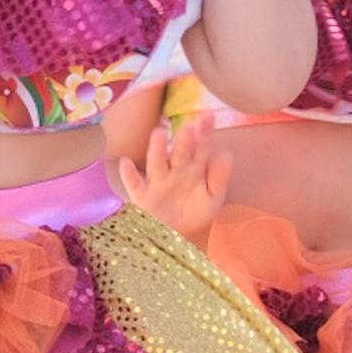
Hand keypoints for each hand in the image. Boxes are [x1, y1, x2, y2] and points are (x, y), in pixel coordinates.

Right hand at [119, 114, 232, 244]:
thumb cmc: (195, 211)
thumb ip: (219, 178)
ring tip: (159, 134)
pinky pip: (135, 184)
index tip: (208, 116)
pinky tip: (125, 162)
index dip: (205, 132)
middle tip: (188, 127)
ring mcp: (157, 181)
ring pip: (157, 163)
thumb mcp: (213, 198)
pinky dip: (129, 174)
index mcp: (195, 167)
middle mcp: (175, 169)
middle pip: (180, 152)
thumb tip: (226, 155)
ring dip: (158, 149)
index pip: (201, 147)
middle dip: (184, 141)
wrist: (176, 236)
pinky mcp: (142, 196)